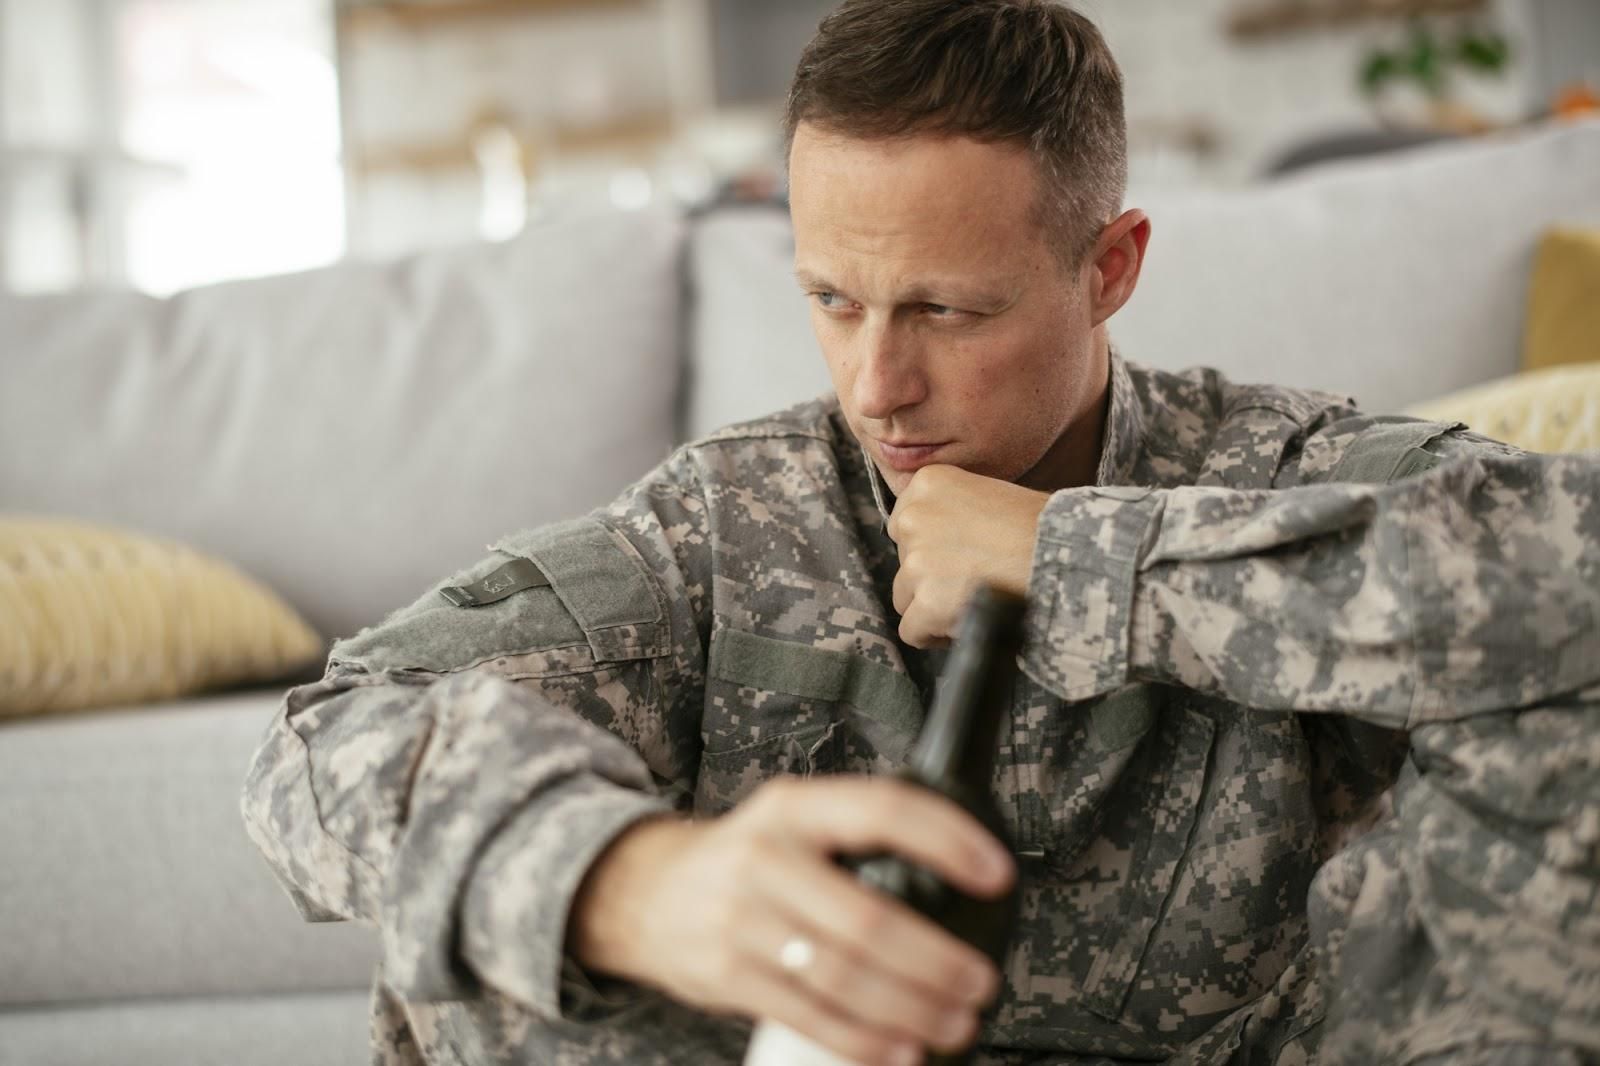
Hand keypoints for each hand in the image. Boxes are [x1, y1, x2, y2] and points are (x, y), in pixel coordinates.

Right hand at [568, 777, 1015, 1065]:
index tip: (998, 874)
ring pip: (844, 976)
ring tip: (955, 1022)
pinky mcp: (728, 975)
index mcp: (795, 808)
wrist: (642, 893)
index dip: (948, 840)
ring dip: (912, 1008)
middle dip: (939, 960)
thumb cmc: (745, 860)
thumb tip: (960, 873)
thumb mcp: (792, 820)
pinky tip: (901, 1050)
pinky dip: (862, 1040)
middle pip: (870, 918)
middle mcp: (766, 857)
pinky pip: (808, 1015)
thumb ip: (856, 837)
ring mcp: (742, 920)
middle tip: (981, 982)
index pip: (883, 810)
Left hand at [887, 465, 1048, 647]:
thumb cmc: (1043, 527)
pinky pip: (912, 631)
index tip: (964, 556)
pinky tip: (968, 624)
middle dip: (932, 576)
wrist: (1064, 557)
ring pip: (906, 597)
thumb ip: (955, 512)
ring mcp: (916, 561)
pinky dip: (937, 635)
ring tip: (976, 602)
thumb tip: (941, 542)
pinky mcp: (924, 602)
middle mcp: (913, 517)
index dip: (934, 546)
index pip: (907, 524)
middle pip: (904, 560)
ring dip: (934, 605)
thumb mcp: (992, 494)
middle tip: (973, 581)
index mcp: (928, 483)